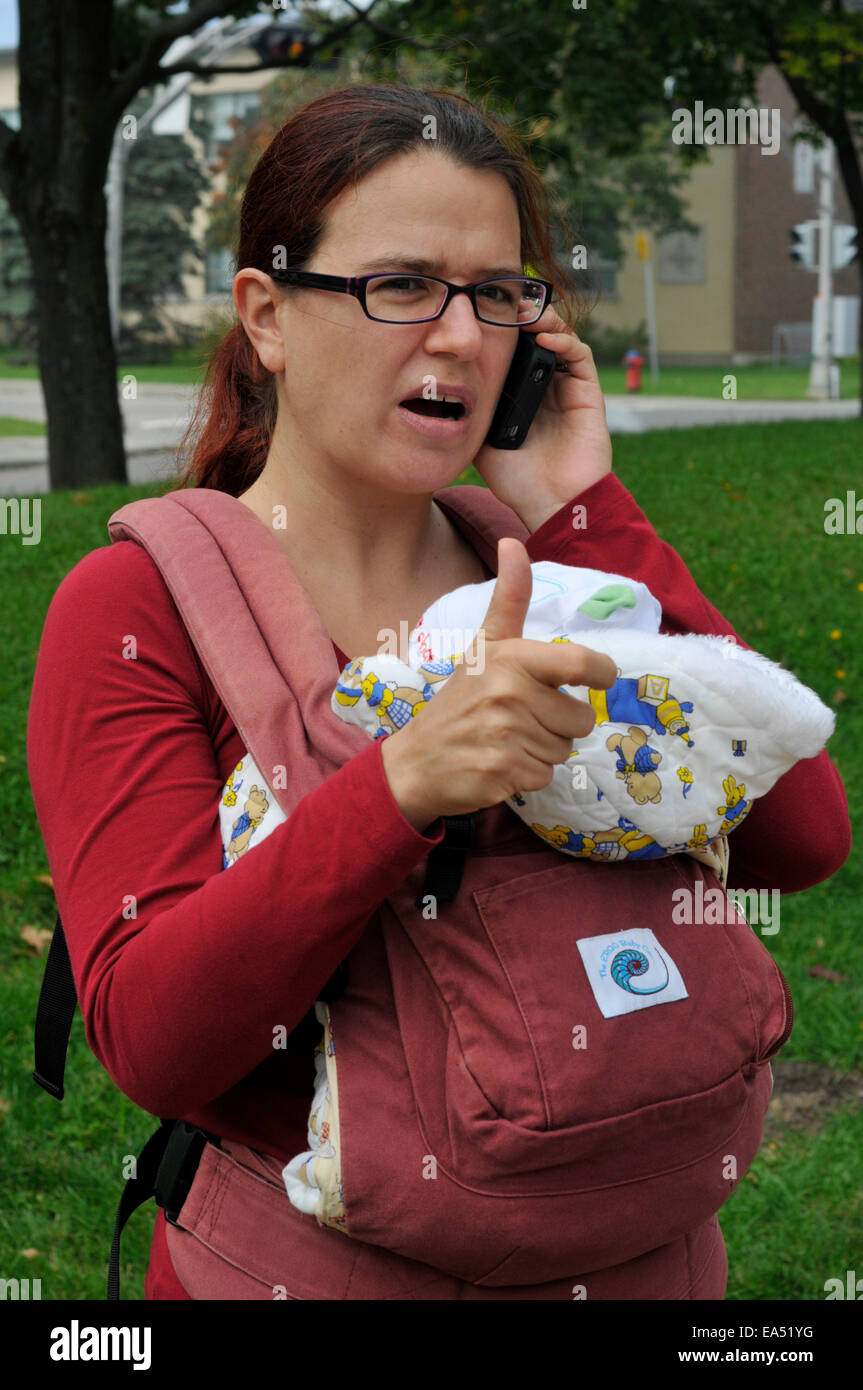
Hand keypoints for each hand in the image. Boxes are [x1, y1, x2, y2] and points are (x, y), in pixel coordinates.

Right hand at [380, 536, 617, 829]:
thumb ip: (509, 598)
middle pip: (581, 718)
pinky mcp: (504, 772)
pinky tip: (501, 762)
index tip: (597, 679)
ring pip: (565, 749)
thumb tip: (513, 542)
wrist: (417, 760)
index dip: (602, 674)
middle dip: (559, 723)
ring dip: (543, 749)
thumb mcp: (485, 645)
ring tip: (507, 739)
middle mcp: (510, 693)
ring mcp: (506, 735)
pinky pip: (547, 775)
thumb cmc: (460, 699)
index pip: (585, 664)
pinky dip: (529, 774)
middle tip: (520, 718)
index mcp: (512, 658)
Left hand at [472, 303, 613, 532]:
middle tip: (501, 304)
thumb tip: (440, 392)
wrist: (551, 505)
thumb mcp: (480, 442)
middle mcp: (545, 386)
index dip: (501, 329)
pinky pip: (580, 356)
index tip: (480, 314)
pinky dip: (564, 340)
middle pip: (536, 336)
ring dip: (542, 320)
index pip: (512, 349)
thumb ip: (468, 414)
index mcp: (520, 395)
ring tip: (522, 314)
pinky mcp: (588, 394)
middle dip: (521, 316)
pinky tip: (544, 338)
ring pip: (559, 338)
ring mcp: (568, 388)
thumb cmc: (518, 480)